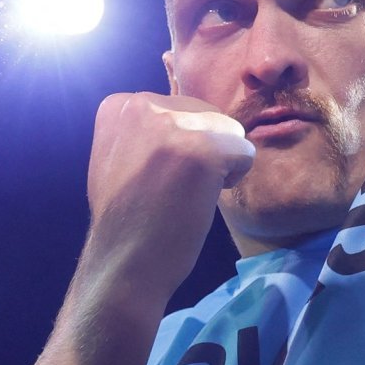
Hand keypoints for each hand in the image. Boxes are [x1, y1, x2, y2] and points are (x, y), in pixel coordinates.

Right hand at [73, 92, 254, 314]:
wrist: (124, 260)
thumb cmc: (128, 217)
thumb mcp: (120, 155)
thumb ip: (147, 131)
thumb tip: (189, 117)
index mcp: (121, 104)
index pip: (179, 108)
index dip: (178, 145)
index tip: (154, 175)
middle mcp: (143, 104)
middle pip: (206, 114)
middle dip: (202, 149)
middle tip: (173, 187)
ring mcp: (173, 125)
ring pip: (227, 131)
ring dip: (219, 163)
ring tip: (187, 192)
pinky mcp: (204, 149)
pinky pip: (244, 151)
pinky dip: (234, 177)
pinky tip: (204, 197)